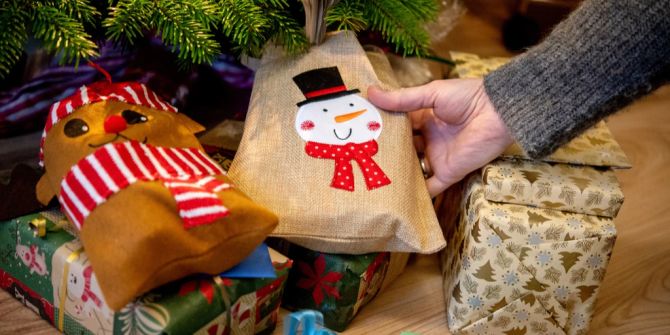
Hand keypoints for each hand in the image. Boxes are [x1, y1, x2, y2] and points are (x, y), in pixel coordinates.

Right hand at [368, 78, 513, 196]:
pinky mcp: (447, 174)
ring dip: (396, 174)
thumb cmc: (466, 97)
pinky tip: (395, 199)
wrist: (497, 112)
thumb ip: (401, 98)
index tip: (357, 135)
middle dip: (384, 155)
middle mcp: (428, 139)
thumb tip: (370, 92)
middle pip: (402, 150)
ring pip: (412, 170)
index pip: (398, 127)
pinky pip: (429, 188)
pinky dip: (415, 195)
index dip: (380, 131)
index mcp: (424, 118)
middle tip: (357, 160)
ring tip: (368, 182)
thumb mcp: (431, 94)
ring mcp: (436, 158)